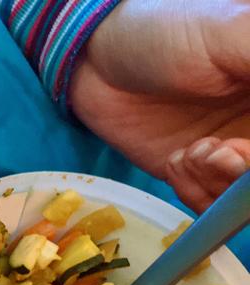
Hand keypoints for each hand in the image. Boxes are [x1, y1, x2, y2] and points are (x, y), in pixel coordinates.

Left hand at [69, 0, 249, 210]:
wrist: (97, 64)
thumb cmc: (165, 32)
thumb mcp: (230, 32)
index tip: (244, 147)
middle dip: (248, 173)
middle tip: (219, 152)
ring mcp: (237, 152)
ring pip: (246, 197)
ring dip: (222, 182)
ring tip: (193, 151)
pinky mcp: (200, 175)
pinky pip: (214, 204)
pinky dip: (197, 192)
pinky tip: (177, 160)